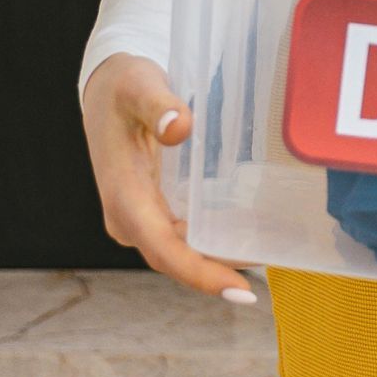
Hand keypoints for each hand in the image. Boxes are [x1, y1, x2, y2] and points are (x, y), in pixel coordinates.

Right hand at [79, 54, 255, 302]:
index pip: (163, 249)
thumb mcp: (138, 86)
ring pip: (180, 251)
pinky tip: (244, 236)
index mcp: (123, 196)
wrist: (105, 89)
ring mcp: (138, 217)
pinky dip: (210, 242)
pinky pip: (181, 236)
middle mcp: (128, 216)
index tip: (240, 290)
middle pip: (175, 258)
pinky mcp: (150, 210)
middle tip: (270, 278)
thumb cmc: (123, 86)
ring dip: (217, 261)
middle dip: (218, 274)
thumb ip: (157, 105)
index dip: (200, 274)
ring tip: (268, 257)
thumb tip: (178, 127)